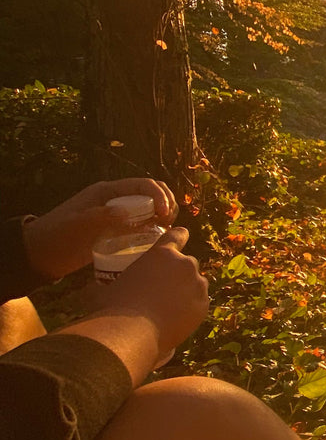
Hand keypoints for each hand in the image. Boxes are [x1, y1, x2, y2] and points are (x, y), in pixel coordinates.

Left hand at [22, 178, 177, 279]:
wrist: (41, 254)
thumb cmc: (57, 236)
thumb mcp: (78, 225)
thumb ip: (102, 217)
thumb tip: (129, 213)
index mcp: (107, 192)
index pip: (143, 185)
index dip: (159, 196)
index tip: (165, 214)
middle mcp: (115, 200)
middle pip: (151, 194)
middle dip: (167, 203)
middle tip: (170, 222)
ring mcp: (117, 216)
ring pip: (150, 209)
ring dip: (163, 216)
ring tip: (167, 231)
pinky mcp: (117, 232)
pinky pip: (142, 226)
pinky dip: (154, 230)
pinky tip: (157, 241)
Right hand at [97, 227, 208, 361]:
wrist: (132, 334)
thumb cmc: (114, 308)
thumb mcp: (107, 289)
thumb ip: (109, 283)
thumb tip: (92, 289)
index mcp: (162, 253)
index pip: (177, 235)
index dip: (180, 236)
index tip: (182, 236)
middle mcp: (184, 264)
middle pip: (187, 263)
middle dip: (178, 274)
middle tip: (164, 290)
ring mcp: (197, 285)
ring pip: (196, 284)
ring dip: (186, 291)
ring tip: (168, 308)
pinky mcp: (203, 305)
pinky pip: (199, 304)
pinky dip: (191, 309)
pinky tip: (175, 320)